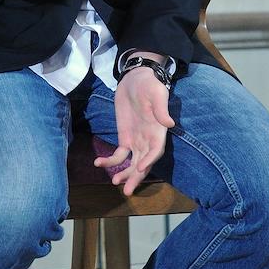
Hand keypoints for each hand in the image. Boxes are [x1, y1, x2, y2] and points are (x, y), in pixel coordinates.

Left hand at [95, 68, 174, 196]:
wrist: (136, 78)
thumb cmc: (149, 84)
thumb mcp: (156, 94)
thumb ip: (161, 109)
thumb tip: (169, 123)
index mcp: (158, 130)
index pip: (155, 150)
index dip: (149, 160)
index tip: (140, 168)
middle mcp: (148, 139)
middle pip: (144, 162)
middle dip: (136, 176)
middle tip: (127, 190)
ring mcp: (136, 140)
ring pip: (132, 162)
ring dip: (124, 174)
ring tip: (114, 182)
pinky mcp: (125, 137)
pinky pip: (119, 154)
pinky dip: (110, 161)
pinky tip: (99, 163)